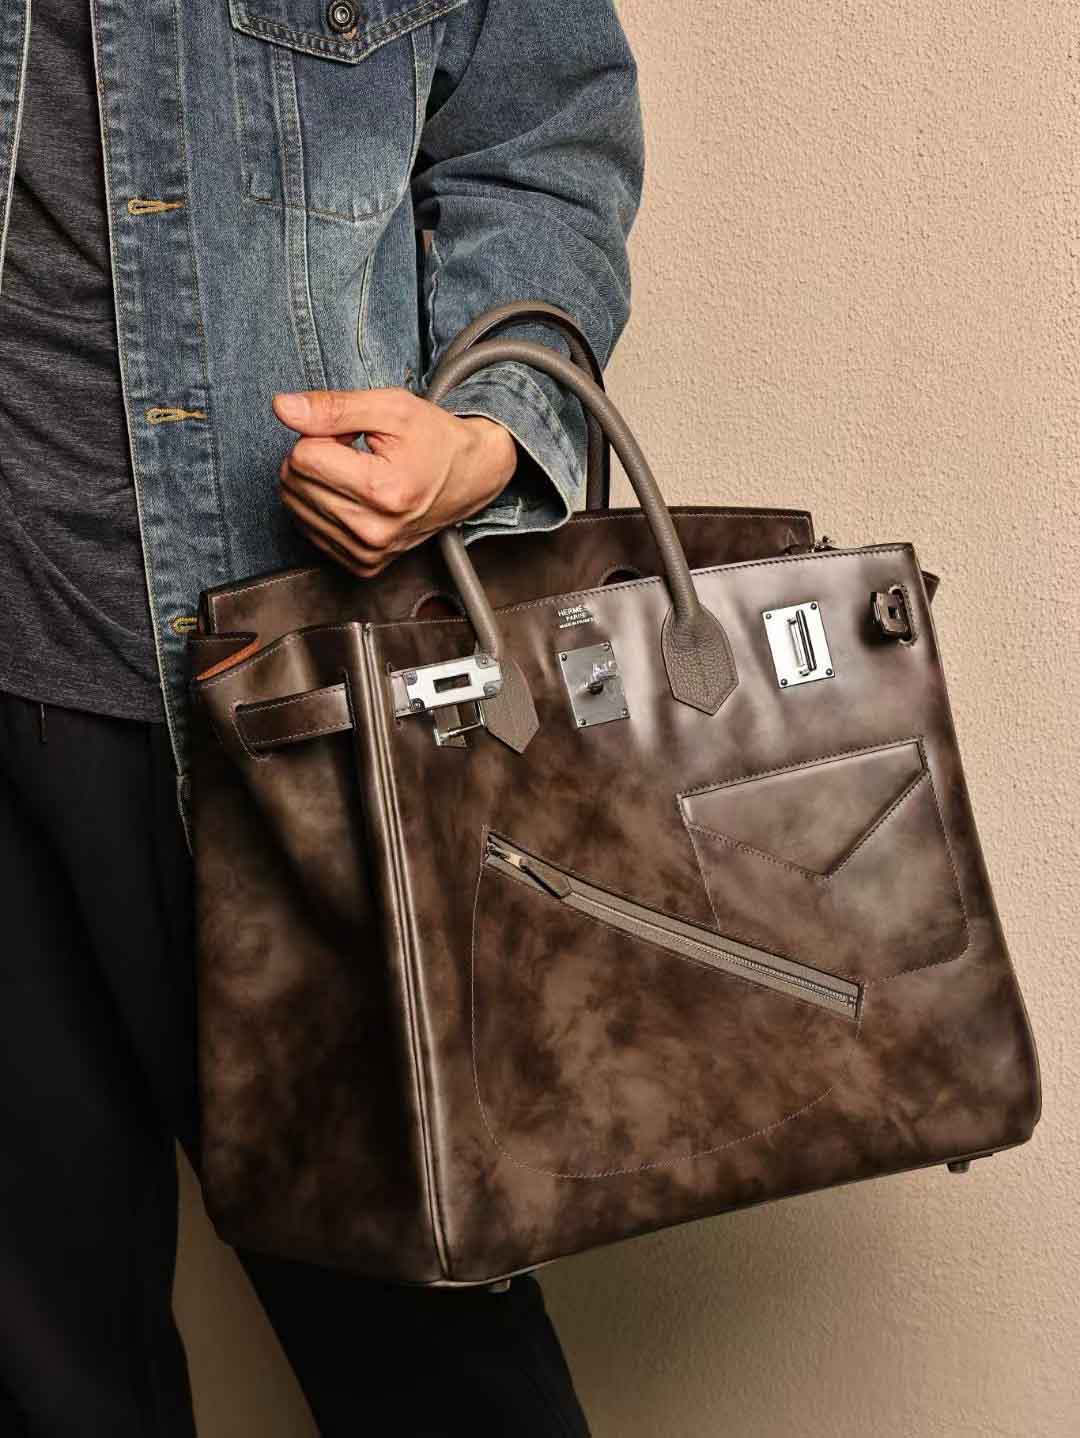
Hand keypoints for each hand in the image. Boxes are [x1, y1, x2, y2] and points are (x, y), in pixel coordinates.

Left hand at [272, 387, 517, 577]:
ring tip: (357, 472)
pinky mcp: (362, 565)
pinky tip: (353, 495)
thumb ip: (333, 407)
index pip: (303, 455)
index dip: (322, 434)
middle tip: (354, 452)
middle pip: (294, 481)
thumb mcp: (390, 407)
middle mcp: (373, 531)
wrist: (470, 477)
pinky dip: (322, 505)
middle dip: (316, 455)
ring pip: (294, 504)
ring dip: (317, 481)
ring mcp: (367, 553)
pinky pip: (307, 528)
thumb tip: (282, 407)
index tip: (351, 435)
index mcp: (383, 491)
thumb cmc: (434, 440)